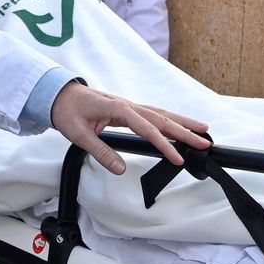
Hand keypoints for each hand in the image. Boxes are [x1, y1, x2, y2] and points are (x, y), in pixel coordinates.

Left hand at [49, 79, 209, 173]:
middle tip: (204, 142)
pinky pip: (154, 114)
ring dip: (182, 122)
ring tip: (203, 131)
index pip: (147, 128)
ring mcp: (129, 106)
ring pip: (161, 113)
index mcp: (118, 109)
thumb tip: (120, 168)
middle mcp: (128, 105)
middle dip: (184, 131)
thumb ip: (100, 152)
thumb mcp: (79, 135)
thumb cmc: (68, 112)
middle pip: (162, 118)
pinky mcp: (128, 109)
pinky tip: (179, 125)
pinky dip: (170, 119)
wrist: (59, 95)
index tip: (177, 157)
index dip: (163, 144)